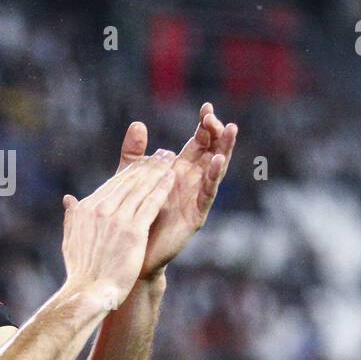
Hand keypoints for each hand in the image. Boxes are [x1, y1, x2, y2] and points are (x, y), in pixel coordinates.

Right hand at [60, 152, 175, 310]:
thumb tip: (68, 199)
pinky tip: (172, 178)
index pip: (113, 183)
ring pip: (141, 188)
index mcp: (86, 208)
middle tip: (163, 153)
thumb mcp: (71, 238)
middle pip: (129, 181)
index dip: (132, 170)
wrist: (89, 291)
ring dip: (158, 171)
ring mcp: (117, 219)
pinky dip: (161, 189)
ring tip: (170, 160)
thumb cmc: (81, 270)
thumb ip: (72, 215)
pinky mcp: (133, 231)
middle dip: (148, 165)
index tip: (145, 162)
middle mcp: (100, 209)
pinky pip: (151, 204)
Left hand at [116, 103, 237, 280]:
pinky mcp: (196, 215)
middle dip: (215, 133)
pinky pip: (207, 193)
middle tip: (216, 116)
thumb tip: (138, 124)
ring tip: (230, 130)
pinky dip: (214, 177)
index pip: (197, 143)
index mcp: (178, 170)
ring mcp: (196, 198)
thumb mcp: (130, 178)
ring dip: (223, 150)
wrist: (131, 252)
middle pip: (211, 152)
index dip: (203, 126)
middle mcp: (192, 182)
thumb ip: (134, 154)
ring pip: (215, 170)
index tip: (206, 107)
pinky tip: (218, 161)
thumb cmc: (133, 215)